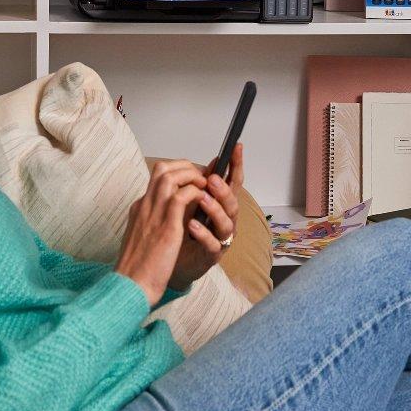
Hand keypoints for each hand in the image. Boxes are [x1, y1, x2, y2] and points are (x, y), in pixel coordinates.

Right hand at [114, 160, 207, 305]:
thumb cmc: (138, 267)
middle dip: (186, 167)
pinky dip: (195, 193)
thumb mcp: (144, 237)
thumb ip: (156, 222)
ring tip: (205, 186)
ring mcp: (153, 214)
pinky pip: (182, 197)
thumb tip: (175, 215)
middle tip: (202, 177)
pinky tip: (204, 201)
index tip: (192, 178)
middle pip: (162, 168)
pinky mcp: (166, 227)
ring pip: (170, 176)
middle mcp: (144, 205)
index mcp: (139, 208)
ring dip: (192, 176)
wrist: (130, 286)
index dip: (178, 172)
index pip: (157, 176)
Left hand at [171, 144, 243, 291]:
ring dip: (214, 209)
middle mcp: (226, 221)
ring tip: (202, 198)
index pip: (233, 182)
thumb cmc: (185, 232)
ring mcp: (221, 239)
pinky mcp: (211, 255)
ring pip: (226, 224)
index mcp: (222, 206)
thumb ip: (203, 185)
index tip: (236, 147)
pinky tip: (191, 225)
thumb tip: (211, 162)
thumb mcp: (193, 203)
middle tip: (212, 179)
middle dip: (223, 190)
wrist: (174, 264)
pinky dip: (202, 234)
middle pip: (233, 203)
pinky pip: (212, 245)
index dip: (236, 164)